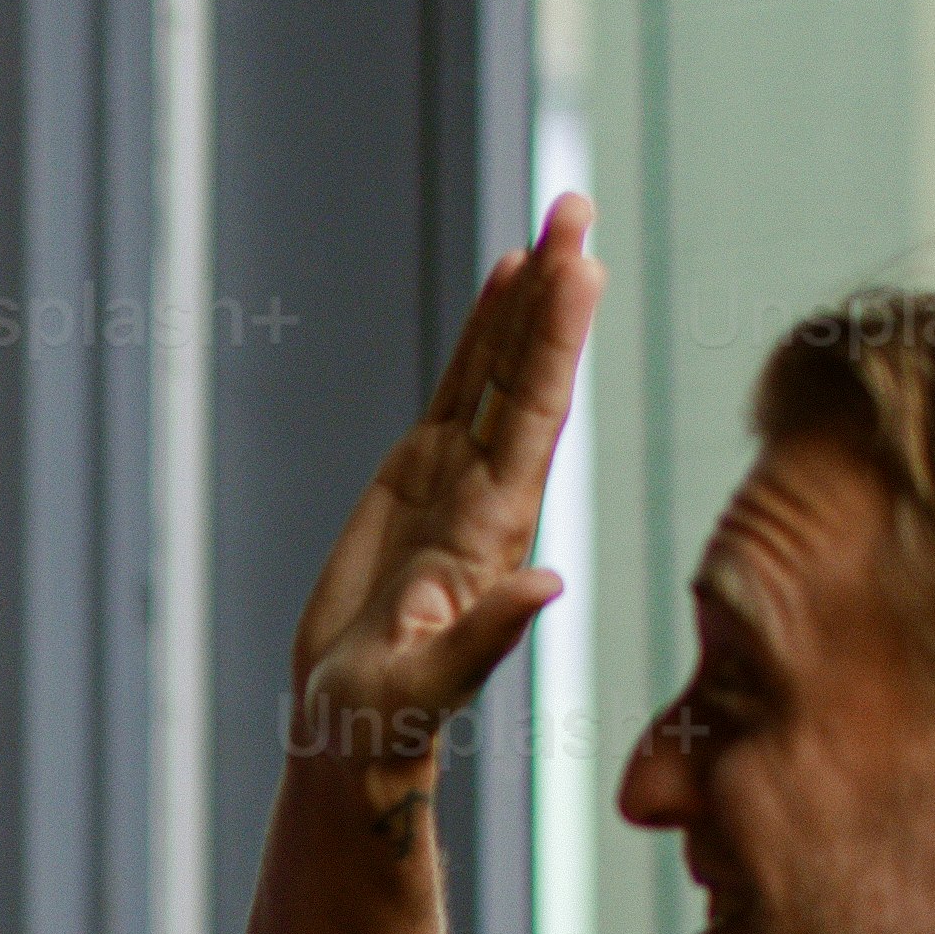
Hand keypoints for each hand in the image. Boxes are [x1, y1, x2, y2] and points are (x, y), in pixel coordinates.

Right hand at [284, 194, 598, 800]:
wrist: (355, 733)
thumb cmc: (385, 723)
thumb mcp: (431, 685)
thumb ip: (488, 638)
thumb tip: (547, 585)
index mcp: (494, 530)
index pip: (534, 414)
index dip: (554, 340)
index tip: (578, 266)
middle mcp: (490, 490)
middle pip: (528, 370)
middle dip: (554, 289)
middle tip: (579, 200)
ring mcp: (458, 479)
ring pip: (499, 368)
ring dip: (527, 297)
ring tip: (555, 219)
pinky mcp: (418, 480)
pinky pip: (460, 389)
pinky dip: (484, 331)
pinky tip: (504, 281)